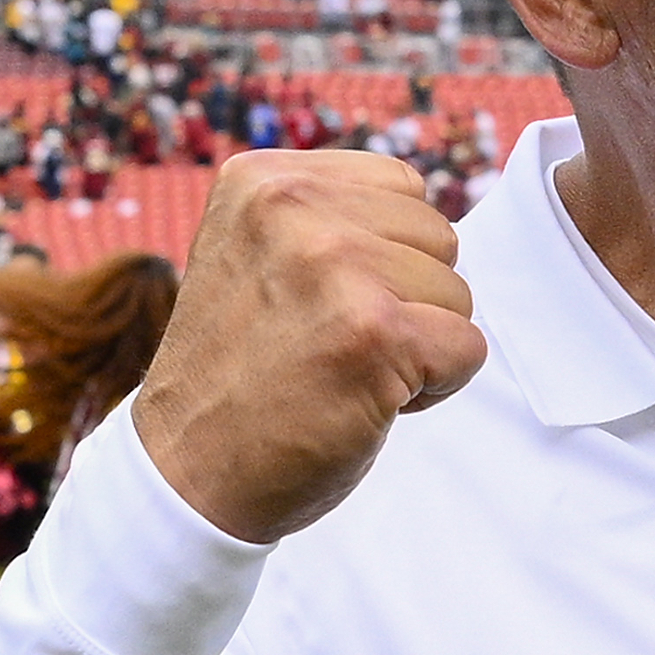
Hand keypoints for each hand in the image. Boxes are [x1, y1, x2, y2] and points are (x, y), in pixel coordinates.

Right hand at [128, 151, 482, 543]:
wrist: (187, 475)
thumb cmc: (237, 375)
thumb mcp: (258, 258)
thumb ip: (326, 221)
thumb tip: (428, 219)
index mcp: (262, 180)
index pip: (401, 187)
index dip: (385, 255)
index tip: (321, 304)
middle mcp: (293, 207)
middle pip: (437, 236)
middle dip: (407, 298)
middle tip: (331, 345)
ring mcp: (334, 265)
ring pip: (457, 292)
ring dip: (419, 344)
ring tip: (344, 371)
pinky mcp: (374, 332)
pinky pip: (467, 347)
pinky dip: (435, 387)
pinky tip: (366, 400)